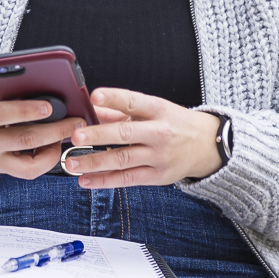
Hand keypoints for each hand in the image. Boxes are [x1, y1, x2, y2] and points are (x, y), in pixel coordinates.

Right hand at [0, 89, 80, 178]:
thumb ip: (9, 98)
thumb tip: (47, 94)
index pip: (5, 113)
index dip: (30, 110)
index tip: (51, 106)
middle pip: (25, 139)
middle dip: (56, 130)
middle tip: (76, 121)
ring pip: (29, 163)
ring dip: (54, 148)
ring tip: (67, 134)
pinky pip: (26, 170)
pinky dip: (43, 159)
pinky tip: (52, 146)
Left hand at [62, 89, 222, 187]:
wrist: (207, 145)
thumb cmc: (175, 124)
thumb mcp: (154, 110)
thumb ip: (121, 111)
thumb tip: (91, 109)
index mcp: (159, 110)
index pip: (134, 102)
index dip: (114, 98)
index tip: (94, 96)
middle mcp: (159, 133)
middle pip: (125, 134)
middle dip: (98, 135)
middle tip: (75, 136)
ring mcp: (158, 156)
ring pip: (122, 160)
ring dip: (94, 162)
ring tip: (71, 164)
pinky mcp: (157, 176)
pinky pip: (127, 179)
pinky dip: (105, 181)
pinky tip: (86, 181)